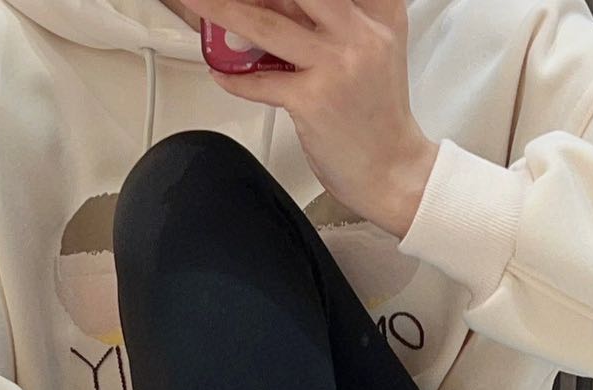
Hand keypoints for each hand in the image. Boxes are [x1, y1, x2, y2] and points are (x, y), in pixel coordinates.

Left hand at [181, 0, 439, 238]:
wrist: (393, 171)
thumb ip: (339, 21)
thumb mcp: (375, 50)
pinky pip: (261, 82)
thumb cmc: (377, 116)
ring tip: (199, 3)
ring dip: (223, 11)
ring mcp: (336, 65)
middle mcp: (360, 32)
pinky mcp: (314, 101)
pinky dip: (234, 78)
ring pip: (267, 25)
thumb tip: (279, 9)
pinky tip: (220, 71)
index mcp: (379, 12)